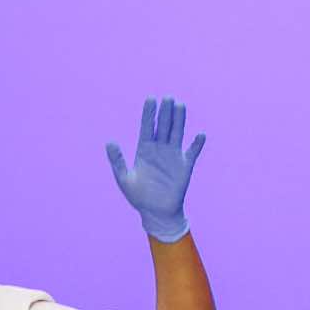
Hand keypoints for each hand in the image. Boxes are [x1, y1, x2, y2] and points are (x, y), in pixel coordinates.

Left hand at [106, 96, 205, 243]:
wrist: (156, 213)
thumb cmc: (138, 197)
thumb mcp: (124, 179)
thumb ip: (117, 160)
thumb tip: (109, 141)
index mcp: (144, 150)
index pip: (147, 127)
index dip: (149, 114)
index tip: (150, 99)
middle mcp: (159, 149)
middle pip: (163, 126)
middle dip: (165, 112)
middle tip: (167, 97)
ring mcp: (173, 156)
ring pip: (177, 133)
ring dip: (179, 119)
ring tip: (180, 104)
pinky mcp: (185, 166)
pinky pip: (192, 152)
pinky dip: (196, 144)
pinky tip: (200, 135)